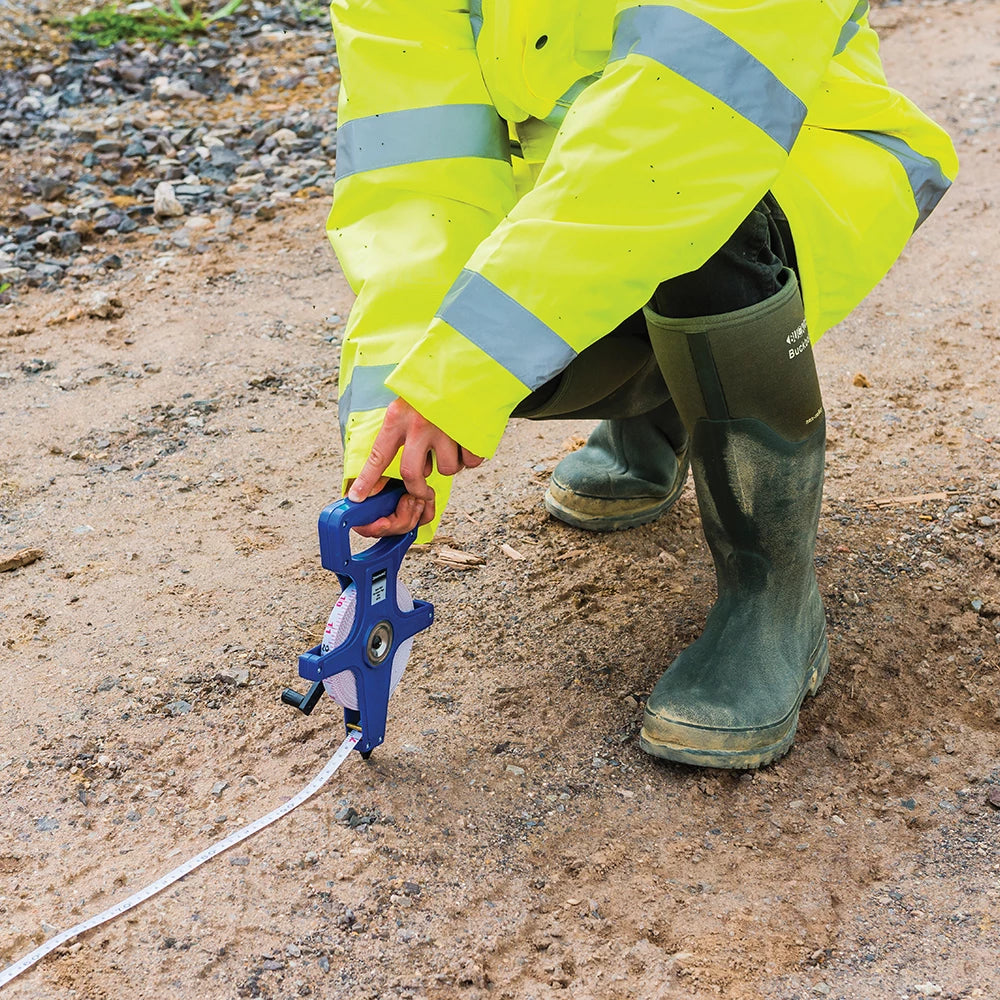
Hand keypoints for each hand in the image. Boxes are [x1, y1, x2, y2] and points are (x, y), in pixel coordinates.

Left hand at [346, 398, 482, 536]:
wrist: (466, 363)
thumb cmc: (432, 385)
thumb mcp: (406, 402)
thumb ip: (397, 433)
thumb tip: (388, 471)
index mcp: (398, 417)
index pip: (378, 456)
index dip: (366, 480)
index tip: (358, 498)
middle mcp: (419, 425)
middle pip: (412, 473)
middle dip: (417, 488)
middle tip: (422, 488)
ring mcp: (445, 429)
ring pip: (446, 469)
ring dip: (449, 464)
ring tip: (450, 444)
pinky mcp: (470, 431)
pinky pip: (470, 461)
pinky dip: (470, 457)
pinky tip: (467, 439)